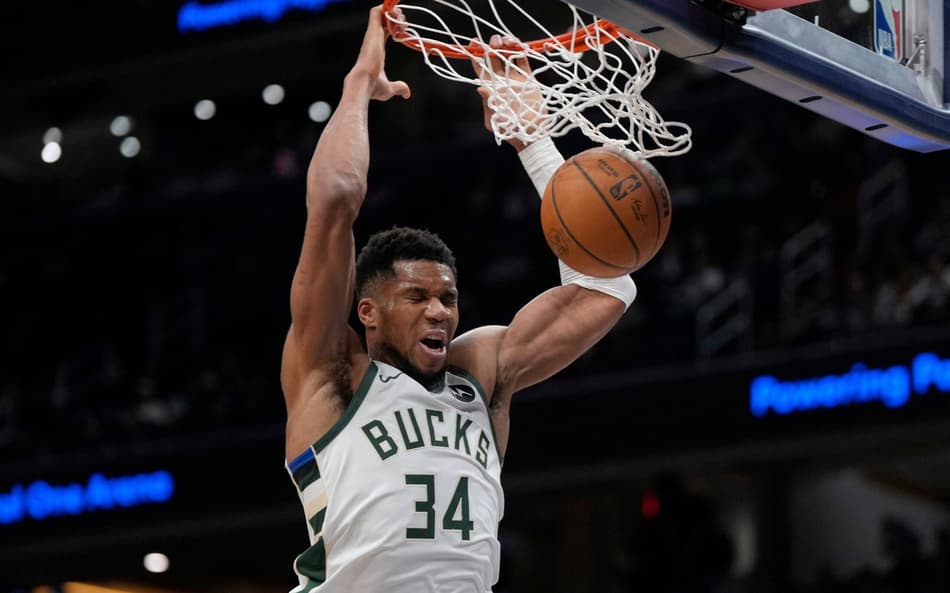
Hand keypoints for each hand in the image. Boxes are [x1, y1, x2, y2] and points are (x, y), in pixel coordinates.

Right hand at [351, 5, 410, 101]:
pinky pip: (377, 11)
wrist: (364, 84)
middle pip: (384, 20)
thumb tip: (407, 93)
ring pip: (381, 12)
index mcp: (377, 49)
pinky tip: (397, 18)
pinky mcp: (372, 31)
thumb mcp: (390, 88)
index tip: (404, 28)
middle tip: (405, 23)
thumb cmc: (372, 87)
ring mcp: (372, 35)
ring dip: (393, 12)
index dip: (395, 27)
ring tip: (403, 20)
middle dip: (396, 17)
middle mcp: (374, 40)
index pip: (385, 31)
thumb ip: (399, 87)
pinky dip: (387, 10)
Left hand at [470, 34, 543, 150]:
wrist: (532, 135)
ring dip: (506, 45)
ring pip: (507, 56)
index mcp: (490, 89)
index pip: (480, 68)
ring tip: (508, 41)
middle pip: (493, 58)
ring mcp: (514, 79)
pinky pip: (523, 60)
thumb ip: (488, 104)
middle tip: (495, 41)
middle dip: (492, 45)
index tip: (474, 41)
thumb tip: (479, 88)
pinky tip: (519, 46)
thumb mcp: (495, 120)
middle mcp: (501, 81)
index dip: (475, 54)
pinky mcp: (528, 79)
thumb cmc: (510, 131)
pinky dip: (521, 51)